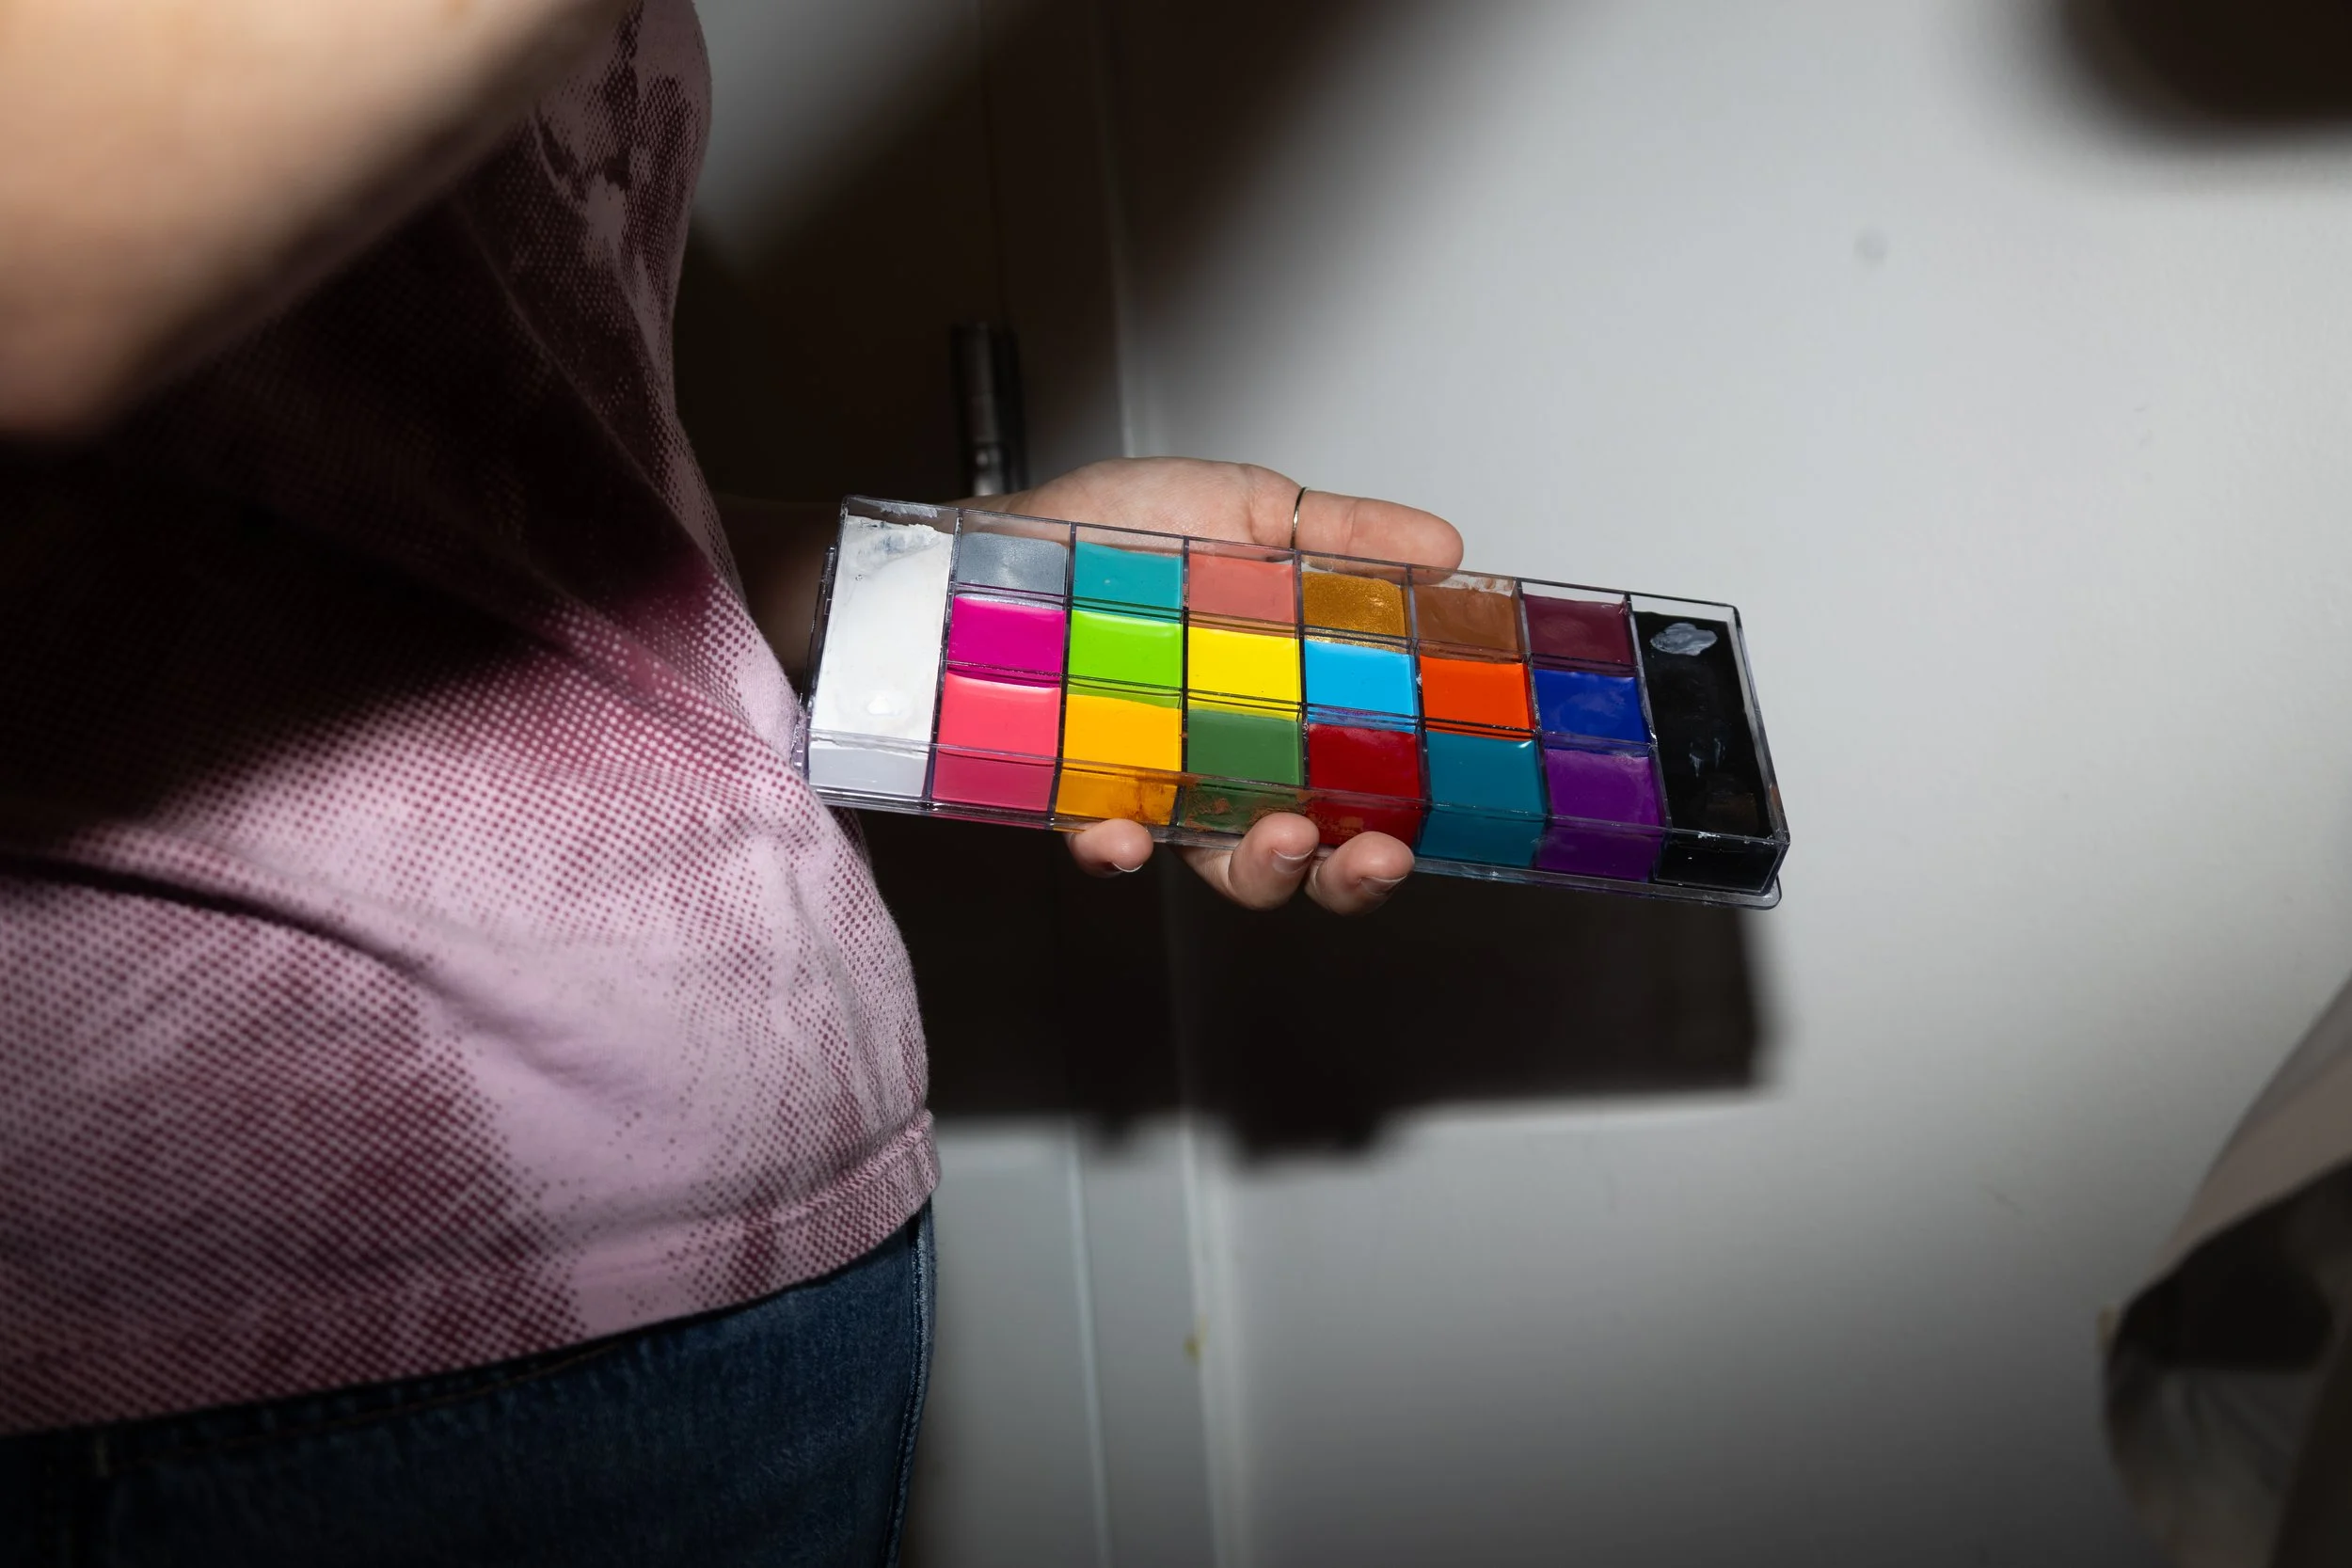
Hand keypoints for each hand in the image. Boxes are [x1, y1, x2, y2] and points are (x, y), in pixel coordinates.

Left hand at [981, 457, 1461, 914]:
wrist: (1001, 536)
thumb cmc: (1114, 529)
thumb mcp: (1246, 505)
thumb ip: (1346, 533)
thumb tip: (1443, 549)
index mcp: (1280, 711)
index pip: (1351, 797)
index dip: (1388, 834)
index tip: (1414, 838)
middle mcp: (1224, 762)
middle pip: (1301, 858)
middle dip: (1344, 877)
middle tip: (1372, 857)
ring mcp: (1155, 781)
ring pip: (1218, 865)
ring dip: (1262, 871)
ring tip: (1284, 838)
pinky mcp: (1078, 790)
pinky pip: (1101, 841)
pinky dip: (1116, 849)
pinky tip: (1126, 835)